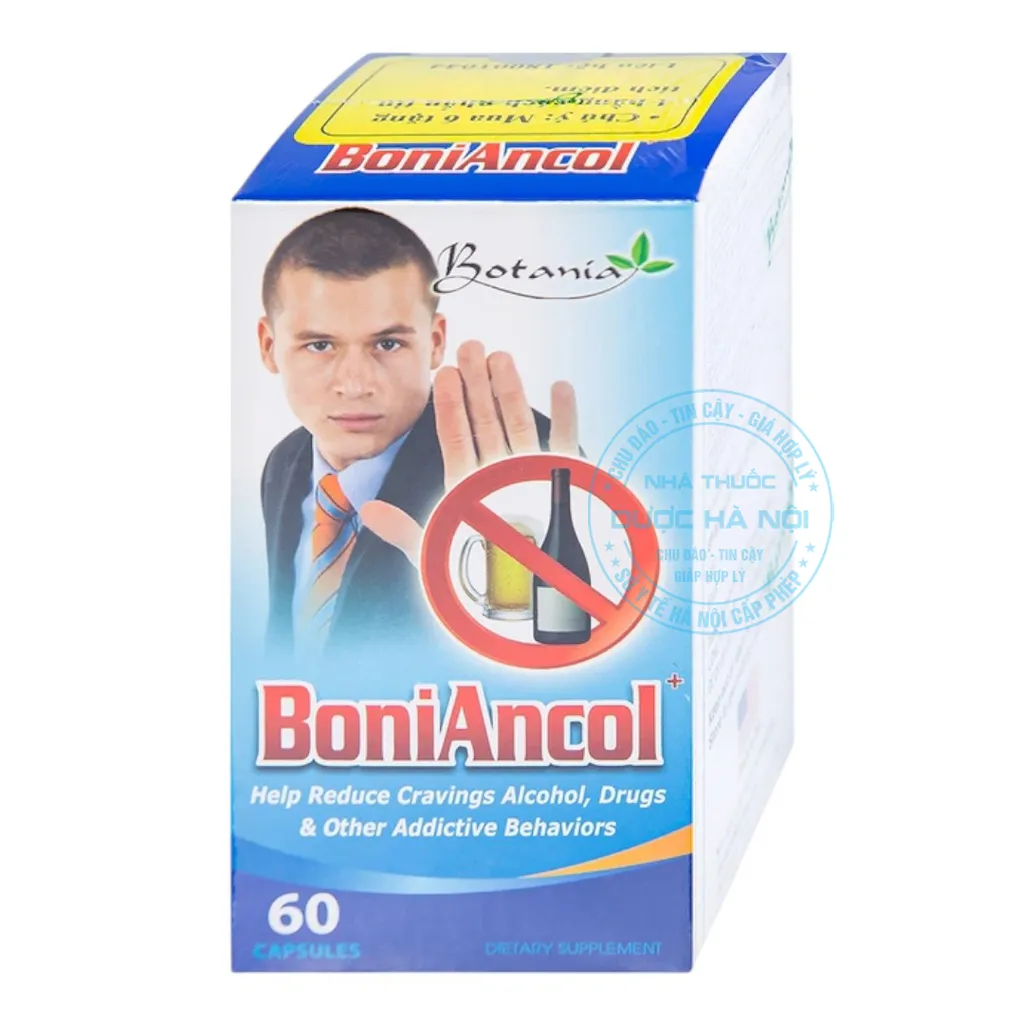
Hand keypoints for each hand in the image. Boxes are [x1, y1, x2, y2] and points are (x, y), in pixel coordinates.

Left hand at [360, 340, 578, 563]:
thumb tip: (368, 510)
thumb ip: (405, 531)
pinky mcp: (563, 482)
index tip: (443, 373)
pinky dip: (565, 416)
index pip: (455, 437)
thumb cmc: (482, 583)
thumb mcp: (437, 552)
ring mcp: (530, 476)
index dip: (449, 405)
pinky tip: (559, 385)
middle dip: (477, 383)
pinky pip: (565, 444)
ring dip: (511, 390)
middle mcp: (497, 476)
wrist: (529, 602)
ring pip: (519, 424)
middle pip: (485, 422)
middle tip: (470, 345)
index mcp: (468, 488)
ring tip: (500, 356)